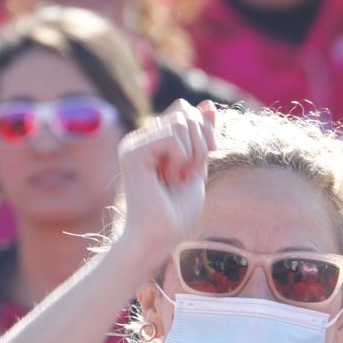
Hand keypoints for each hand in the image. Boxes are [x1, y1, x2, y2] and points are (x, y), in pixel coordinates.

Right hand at [115, 100, 217, 267]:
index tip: (210, 153)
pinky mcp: (132, 152)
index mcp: (152, 140)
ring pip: (180, 121)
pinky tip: (168, 177)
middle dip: (200, 141)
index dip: (204, 128)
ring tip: (176, 177)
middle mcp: (140, 138)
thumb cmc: (177, 212)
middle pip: (184, 111)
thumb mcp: (198, 165)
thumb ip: (201, 136)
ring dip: (191, 152)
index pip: (184, 110)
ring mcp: (133, 143)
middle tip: (188, 173)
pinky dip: (181, 157)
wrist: (160, 237)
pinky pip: (171, 135)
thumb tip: (208, 105)